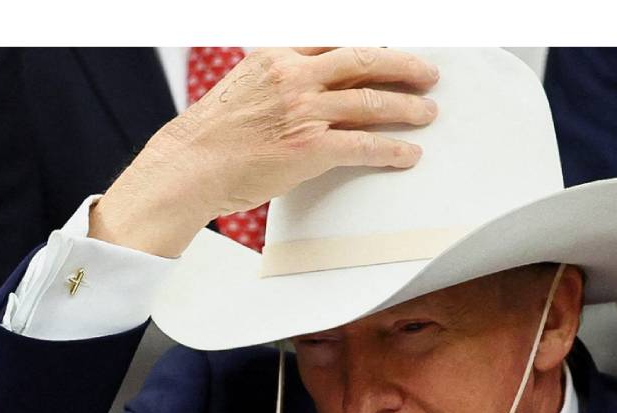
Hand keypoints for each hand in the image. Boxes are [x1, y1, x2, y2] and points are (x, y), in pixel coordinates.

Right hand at [90, 47, 439, 257]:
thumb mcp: (243, 88)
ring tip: (426, 113)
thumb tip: (307, 90)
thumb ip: (278, 81)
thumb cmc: (211, 136)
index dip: (369, 47)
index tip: (389, 49)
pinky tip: (408, 153)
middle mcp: (293, 76)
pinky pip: (363, 144)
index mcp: (276, 56)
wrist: (189, 165)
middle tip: (427, 75)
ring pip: (369, 101)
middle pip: (363, 61)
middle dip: (402, 66)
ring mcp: (303, 109)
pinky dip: (390, 149)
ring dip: (405, 107)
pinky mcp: (310, 146)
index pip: (335, 43)